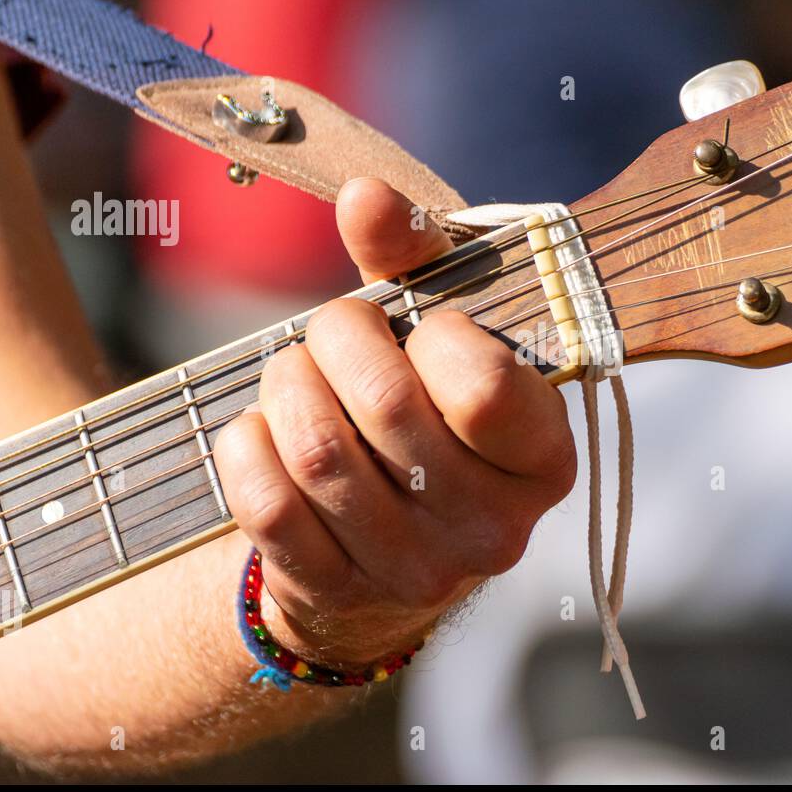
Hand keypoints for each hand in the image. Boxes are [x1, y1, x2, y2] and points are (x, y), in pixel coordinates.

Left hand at [214, 179, 576, 666]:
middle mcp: (494, 529)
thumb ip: (416, 261)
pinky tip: (264, 429)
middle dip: (338, 338)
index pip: (484, 388)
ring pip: (317, 452)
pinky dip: (247, 446)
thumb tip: (365, 197)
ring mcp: (416, 573)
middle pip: (387, 406)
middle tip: (333, 330)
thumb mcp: (442, 335)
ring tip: (296, 373)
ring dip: (288, 385)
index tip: (423, 329)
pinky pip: (266, 505)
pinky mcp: (338, 594)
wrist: (394, 546)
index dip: (433, 334)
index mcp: (544, 460)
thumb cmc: (431, 415)